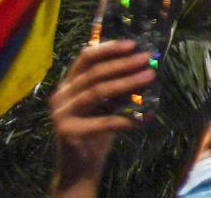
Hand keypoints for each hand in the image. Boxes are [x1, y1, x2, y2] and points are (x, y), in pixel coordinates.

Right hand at [49, 40, 154, 193]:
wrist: (80, 167)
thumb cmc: (97, 131)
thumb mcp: (106, 104)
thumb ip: (116, 85)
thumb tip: (145, 64)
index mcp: (68, 84)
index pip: (85, 58)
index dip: (108, 48)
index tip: (133, 43)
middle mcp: (61, 95)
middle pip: (94, 72)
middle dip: (123, 63)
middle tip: (147, 57)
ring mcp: (61, 113)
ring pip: (97, 91)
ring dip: (127, 82)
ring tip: (149, 75)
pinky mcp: (67, 131)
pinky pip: (102, 122)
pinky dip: (125, 119)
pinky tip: (144, 117)